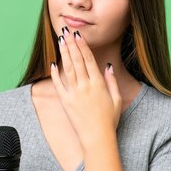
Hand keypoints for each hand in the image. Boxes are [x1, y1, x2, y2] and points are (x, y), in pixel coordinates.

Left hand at [50, 27, 122, 146]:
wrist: (97, 137)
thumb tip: (107, 66)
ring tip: (60, 41)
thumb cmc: (109, 120)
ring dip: (64, 53)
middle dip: (71, 44)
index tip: (78, 35)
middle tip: (66, 32)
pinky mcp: (65, 101)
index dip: (82, 46)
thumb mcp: (117, 99)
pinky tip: (53, 63)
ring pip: (68, 68)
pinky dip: (55, 73)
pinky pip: (58, 84)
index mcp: (98, 84)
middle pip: (76, 60)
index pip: (88, 60)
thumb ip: (112, 81)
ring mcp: (74, 93)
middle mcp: (85, 86)